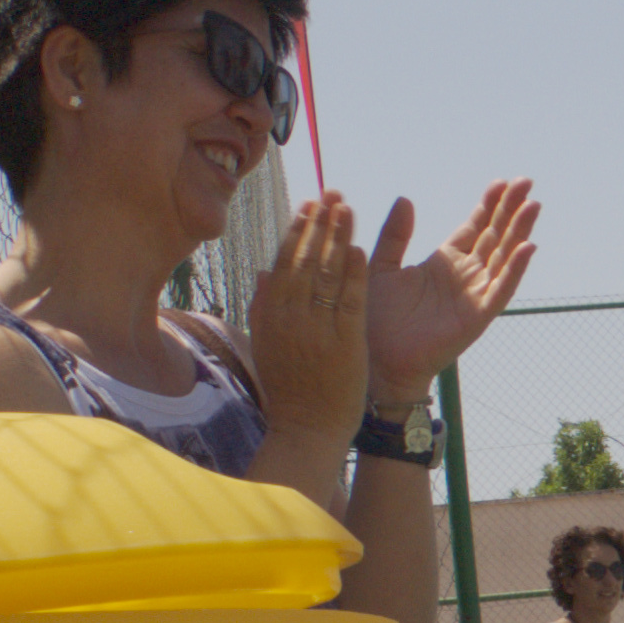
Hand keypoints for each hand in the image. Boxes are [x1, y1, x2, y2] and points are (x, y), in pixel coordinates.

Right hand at [244, 193, 369, 446]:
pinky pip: (349, 301)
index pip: (284, 263)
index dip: (296, 231)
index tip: (308, 206)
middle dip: (319, 224)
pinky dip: (353, 274)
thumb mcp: (267, 344)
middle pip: (305, 260)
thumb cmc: (289, 389)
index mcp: (271, 315)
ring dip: (337, 238)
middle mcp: (290, 317)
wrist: (307, 429)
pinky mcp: (344, 343)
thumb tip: (264, 270)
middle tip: (331, 194)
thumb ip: (265, 306)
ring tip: (346, 209)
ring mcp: (317, 329)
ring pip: (326, 274)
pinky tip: (359, 249)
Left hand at [360, 179, 540, 403]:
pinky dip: (515, 269)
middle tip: (526, 182)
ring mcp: (475, 295)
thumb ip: (395, 235)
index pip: (475, 227)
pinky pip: (501, 289)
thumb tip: (405, 198)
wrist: (378, 359)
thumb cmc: (377, 318)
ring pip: (504, 257)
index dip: (489, 205)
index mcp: (445, 261)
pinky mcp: (478, 316)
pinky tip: (527, 247)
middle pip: (495, 236)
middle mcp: (466, 275)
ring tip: (533, 205)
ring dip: (520, 232)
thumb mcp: (382, 266)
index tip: (501, 182)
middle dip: (511, 210)